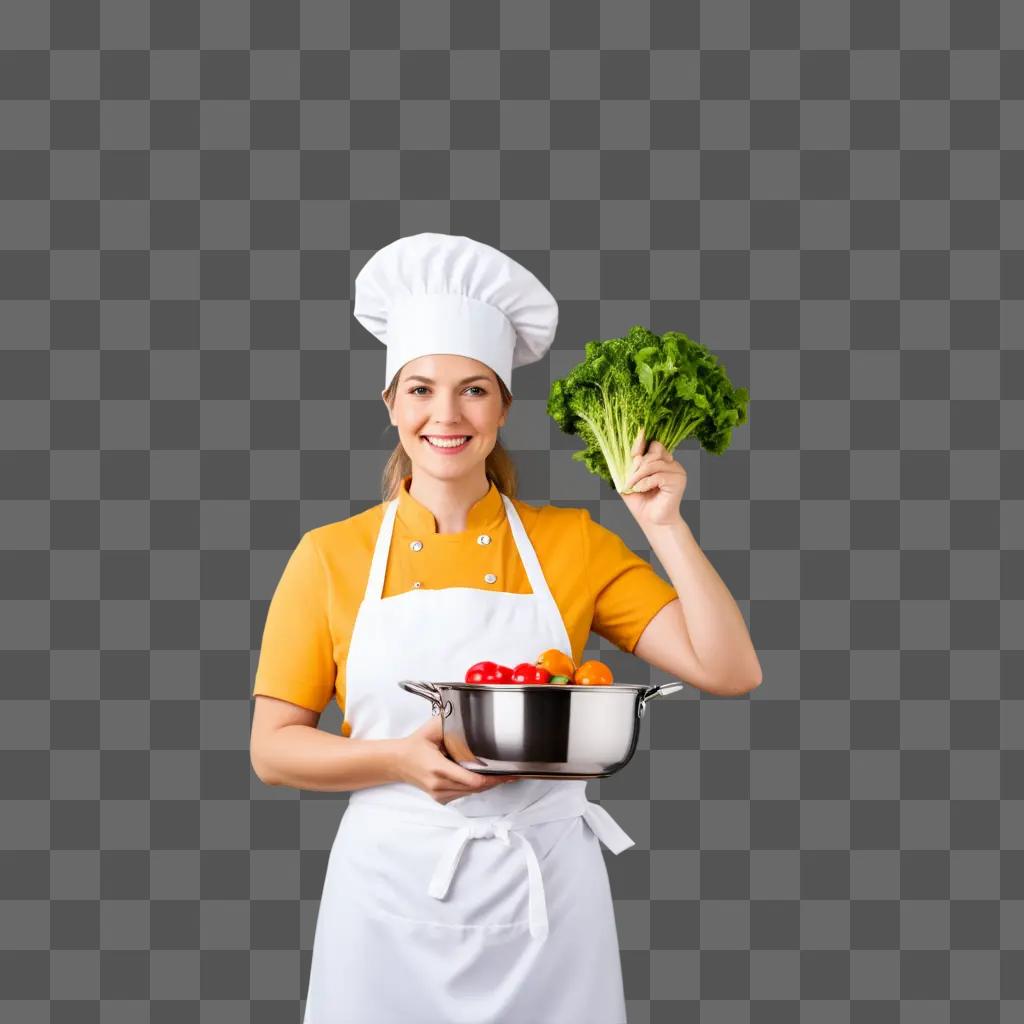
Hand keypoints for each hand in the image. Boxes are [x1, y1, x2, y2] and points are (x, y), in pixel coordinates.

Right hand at [394, 715, 521, 804]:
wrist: (398, 762)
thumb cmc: (415, 745)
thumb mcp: (432, 728)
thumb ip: (450, 722)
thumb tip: (468, 716)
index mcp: (438, 768)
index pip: (472, 780)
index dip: (492, 778)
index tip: (505, 773)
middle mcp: (439, 785)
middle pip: (476, 788)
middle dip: (494, 781)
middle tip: (510, 773)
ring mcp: (439, 794)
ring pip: (471, 793)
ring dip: (486, 785)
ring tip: (500, 775)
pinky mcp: (440, 798)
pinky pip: (464, 795)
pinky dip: (475, 787)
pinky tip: (482, 778)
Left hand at [619, 428, 687, 527]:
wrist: (652, 521)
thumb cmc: (642, 502)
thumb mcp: (630, 480)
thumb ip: (630, 465)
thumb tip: (635, 454)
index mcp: (662, 460)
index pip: (654, 445)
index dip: (640, 446)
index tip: (631, 455)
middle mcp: (672, 463)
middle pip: (653, 451)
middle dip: (637, 465)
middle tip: (629, 480)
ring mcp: (677, 471)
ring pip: (653, 463)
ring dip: (638, 476)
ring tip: (633, 487)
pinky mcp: (678, 481)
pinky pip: (658, 476)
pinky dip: (645, 483)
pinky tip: (641, 490)